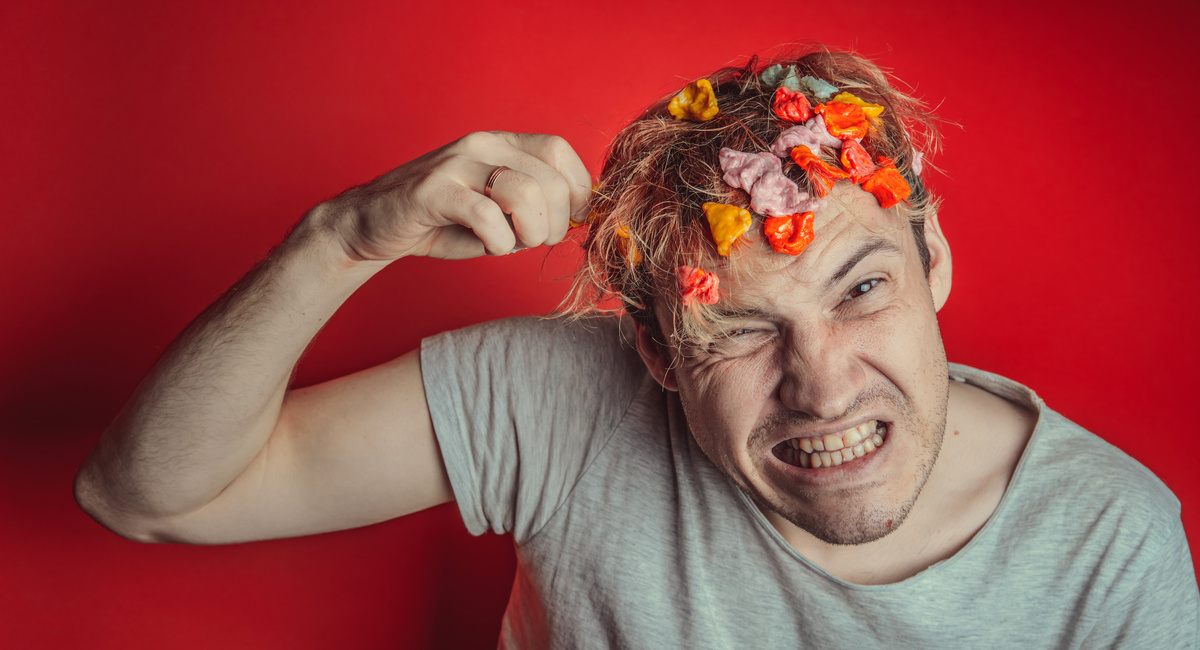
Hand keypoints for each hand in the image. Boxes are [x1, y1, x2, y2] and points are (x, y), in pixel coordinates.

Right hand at [314, 132, 591, 260]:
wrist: (372, 225)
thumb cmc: (442, 222)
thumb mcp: (498, 211)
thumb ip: (536, 208)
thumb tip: (579, 219)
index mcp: (501, 144)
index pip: (561, 151)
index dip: (577, 191)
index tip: (569, 222)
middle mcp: (482, 145)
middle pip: (549, 179)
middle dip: (554, 223)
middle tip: (533, 241)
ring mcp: (456, 165)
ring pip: (525, 194)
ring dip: (529, 233)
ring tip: (509, 244)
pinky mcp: (433, 191)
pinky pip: (487, 215)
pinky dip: (497, 241)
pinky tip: (487, 246)